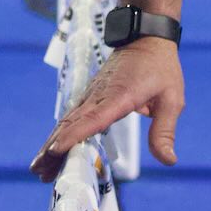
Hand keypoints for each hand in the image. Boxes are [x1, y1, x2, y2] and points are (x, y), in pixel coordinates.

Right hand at [29, 39, 184, 182]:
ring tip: (39, 168)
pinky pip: (72, 115)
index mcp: (120, 96)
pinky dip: (60, 133)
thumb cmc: (161, 67)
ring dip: (52, 143)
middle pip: (72, 124)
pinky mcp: (90, 94)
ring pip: (68, 120)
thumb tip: (169, 160)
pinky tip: (51, 148)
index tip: (56, 150)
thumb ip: (164, 131)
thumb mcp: (171, 99)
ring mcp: (92, 94)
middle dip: (54, 148)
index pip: (94, 118)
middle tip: (40, 173)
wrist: (147, 37)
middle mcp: (100, 95)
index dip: (75, 135)